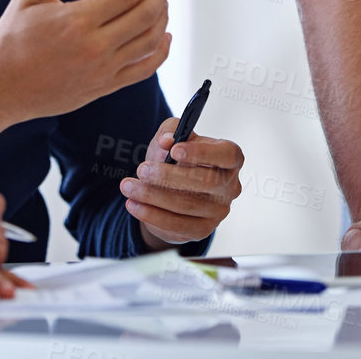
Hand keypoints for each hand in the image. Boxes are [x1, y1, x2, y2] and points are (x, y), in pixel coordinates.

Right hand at [0, 0, 171, 150]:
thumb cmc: (11, 41)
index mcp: (78, 20)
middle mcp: (95, 47)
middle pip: (145, 17)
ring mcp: (102, 70)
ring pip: (149, 43)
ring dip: (162, 20)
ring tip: (163, 5)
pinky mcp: (103, 87)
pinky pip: (143, 70)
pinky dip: (160, 53)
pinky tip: (163, 39)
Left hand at [124, 118, 243, 247]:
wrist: (173, 190)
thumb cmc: (179, 160)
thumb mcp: (175, 138)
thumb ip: (171, 131)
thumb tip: (167, 140)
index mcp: (231, 159)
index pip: (226, 155)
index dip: (202, 153)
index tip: (174, 150)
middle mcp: (230, 186)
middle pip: (206, 181)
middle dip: (169, 176)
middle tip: (143, 170)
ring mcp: (218, 211)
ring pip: (186, 205)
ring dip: (153, 196)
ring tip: (129, 186)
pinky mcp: (202, 230)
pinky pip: (176, 224)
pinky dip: (151, 214)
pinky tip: (134, 204)